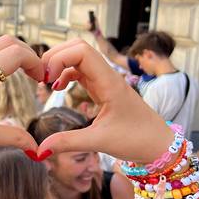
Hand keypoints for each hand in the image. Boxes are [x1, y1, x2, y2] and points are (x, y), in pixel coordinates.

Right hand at [40, 39, 172, 163]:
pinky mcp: (103, 88)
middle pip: (77, 46)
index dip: (59, 58)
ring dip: (59, 63)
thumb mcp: (99, 142)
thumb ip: (67, 143)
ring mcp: (105, 80)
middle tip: (41, 78)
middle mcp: (107, 76)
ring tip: (46, 82)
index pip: (81, 51)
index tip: (47, 80)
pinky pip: (81, 70)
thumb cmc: (136, 140)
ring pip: (78, 56)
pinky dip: (65, 73)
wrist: (158, 145)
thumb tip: (39, 151)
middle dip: (55, 56)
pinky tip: (58, 88)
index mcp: (109, 82)